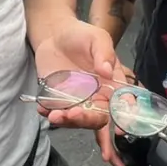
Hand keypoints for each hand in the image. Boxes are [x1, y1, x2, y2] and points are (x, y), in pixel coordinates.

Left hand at [34, 19, 125, 165]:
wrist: (55, 36)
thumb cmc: (82, 36)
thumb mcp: (97, 38)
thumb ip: (104, 52)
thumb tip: (107, 72)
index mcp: (113, 83)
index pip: (122, 104)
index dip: (123, 119)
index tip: (119, 129)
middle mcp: (99, 97)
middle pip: (99, 118)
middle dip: (88, 120)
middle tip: (74, 114)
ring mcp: (79, 101)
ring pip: (79, 120)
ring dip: (68, 122)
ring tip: (55, 115)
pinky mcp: (60, 102)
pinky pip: (58, 114)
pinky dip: (50, 115)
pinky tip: (43, 109)